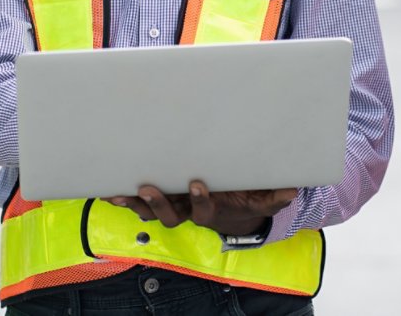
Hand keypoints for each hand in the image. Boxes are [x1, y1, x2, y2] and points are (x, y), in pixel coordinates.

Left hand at [106, 180, 296, 235]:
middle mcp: (189, 211)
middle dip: (158, 204)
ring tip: (118, 193)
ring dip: (135, 203)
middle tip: (149, 188)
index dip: (200, 201)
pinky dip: (124, 198)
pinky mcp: (162, 196)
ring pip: (151, 211)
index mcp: (213, 209)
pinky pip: (140, 201)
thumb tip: (291, 190)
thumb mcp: (264, 196)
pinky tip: (108, 190)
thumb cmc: (247, 197)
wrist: (233, 209)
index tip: (198, 184)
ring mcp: (174, 205)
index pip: (204, 211)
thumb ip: (275, 195)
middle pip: (170, 215)